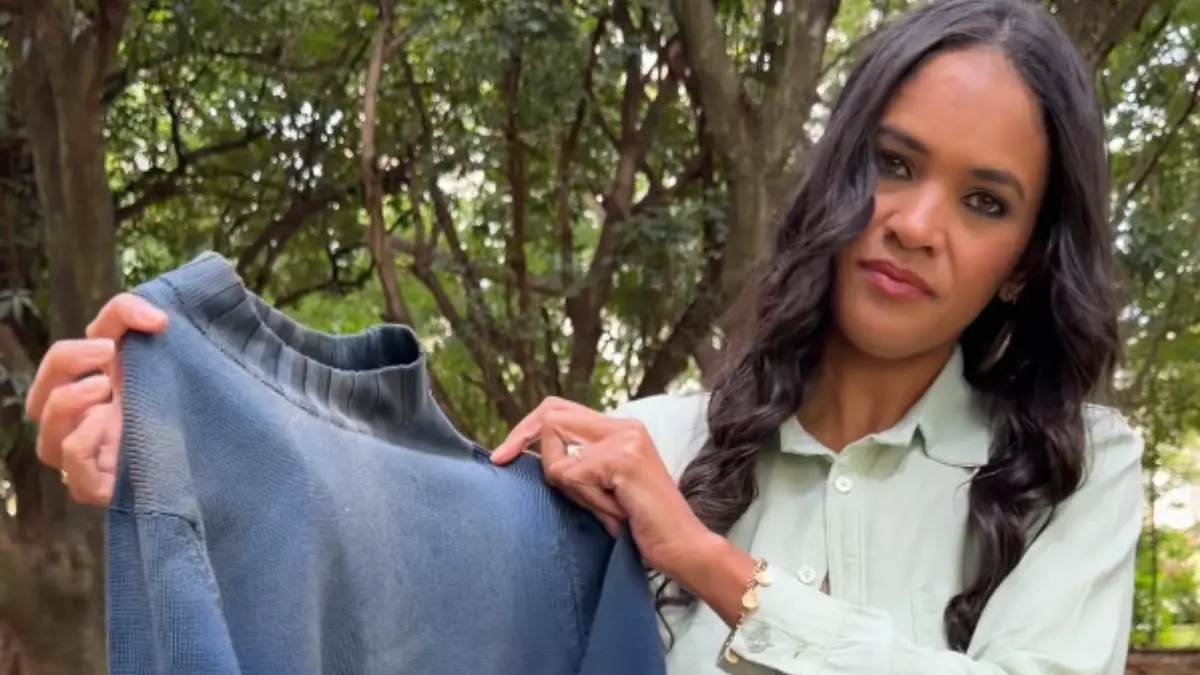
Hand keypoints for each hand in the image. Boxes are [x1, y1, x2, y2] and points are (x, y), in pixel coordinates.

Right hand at [24, 293, 167, 504]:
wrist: (216, 444)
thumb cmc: (179, 397)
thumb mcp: (157, 351)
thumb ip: (140, 318)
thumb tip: (155, 316)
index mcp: (91, 393)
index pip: (56, 369)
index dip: (72, 354)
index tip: (110, 344)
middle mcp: (83, 428)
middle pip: (41, 404)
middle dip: (64, 369)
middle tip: (105, 354)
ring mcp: (90, 462)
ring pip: (48, 445)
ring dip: (69, 407)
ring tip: (106, 391)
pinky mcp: (105, 490)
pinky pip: (74, 477)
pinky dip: (82, 447)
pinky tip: (111, 428)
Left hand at [491, 396, 719, 580]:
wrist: (682, 547)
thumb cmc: (641, 526)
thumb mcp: (601, 488)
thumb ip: (575, 464)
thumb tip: (527, 454)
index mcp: (619, 429)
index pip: (558, 408)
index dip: (524, 430)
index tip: (501, 456)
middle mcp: (623, 426)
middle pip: (550, 416)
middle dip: (525, 444)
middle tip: (513, 467)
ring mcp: (625, 439)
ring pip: (557, 455)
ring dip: (571, 489)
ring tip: (604, 506)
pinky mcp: (623, 458)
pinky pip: (572, 475)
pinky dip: (586, 500)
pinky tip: (616, 511)